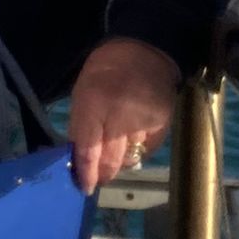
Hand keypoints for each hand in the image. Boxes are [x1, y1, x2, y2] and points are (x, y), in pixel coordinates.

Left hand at [68, 37, 180, 192]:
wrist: (145, 52)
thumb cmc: (105, 70)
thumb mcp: (82, 92)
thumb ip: (79, 126)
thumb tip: (76, 158)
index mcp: (93, 104)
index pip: (87, 149)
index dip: (85, 173)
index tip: (83, 187)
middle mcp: (119, 116)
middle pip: (110, 160)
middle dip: (102, 174)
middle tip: (97, 179)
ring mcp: (144, 122)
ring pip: (128, 158)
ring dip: (118, 162)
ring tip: (112, 157)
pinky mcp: (162, 126)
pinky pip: (146, 151)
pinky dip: (136, 152)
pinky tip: (130, 143)